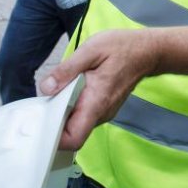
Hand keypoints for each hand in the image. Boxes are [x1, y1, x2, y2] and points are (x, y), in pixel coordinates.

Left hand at [39, 26, 187, 150]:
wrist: (147, 51)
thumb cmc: (121, 48)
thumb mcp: (91, 50)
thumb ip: (67, 70)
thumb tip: (46, 88)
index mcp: (96, 103)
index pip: (74, 138)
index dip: (55, 138)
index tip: (41, 123)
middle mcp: (101, 114)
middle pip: (72, 134)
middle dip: (53, 123)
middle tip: (40, 104)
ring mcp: (103, 112)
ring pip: (76, 124)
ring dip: (62, 113)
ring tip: (54, 92)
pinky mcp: (103, 107)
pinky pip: (83, 115)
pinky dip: (71, 107)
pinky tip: (67, 90)